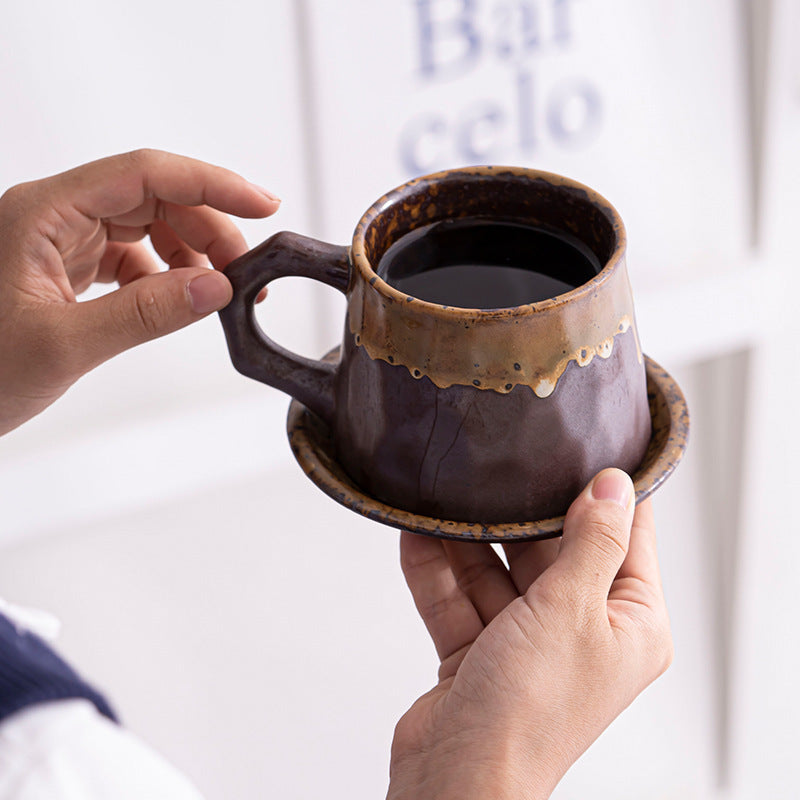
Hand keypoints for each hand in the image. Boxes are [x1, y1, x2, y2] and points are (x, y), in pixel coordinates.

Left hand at [0, 149, 279, 434]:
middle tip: (245, 274)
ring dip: (191, 253)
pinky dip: (165, 276)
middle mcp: (52, 216)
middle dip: (208, 230)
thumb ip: (145, 313)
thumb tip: (216, 289)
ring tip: (218, 292)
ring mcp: (59, 242)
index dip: (210, 183)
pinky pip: (131, 258)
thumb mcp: (63, 346)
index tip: (261, 205)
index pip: (144, 174)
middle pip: (153, 198)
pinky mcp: (66, 270)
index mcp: (41, 213)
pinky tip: (178, 300)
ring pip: (146, 226)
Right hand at [390, 469, 671, 799]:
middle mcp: (580, 631)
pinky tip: (415, 534)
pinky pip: (459, 598)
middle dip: (520, 516)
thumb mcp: (570, 610)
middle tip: (497, 466)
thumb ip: (591, 543)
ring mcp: (527, 642)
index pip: (628, 540)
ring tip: (444, 497)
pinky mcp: (479, 653)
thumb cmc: (527, 714)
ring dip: (467, 542)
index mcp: (627, 624)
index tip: (585, 446)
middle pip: (553, 551)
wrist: (456, 781)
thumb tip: (613, 486)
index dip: (608, 493)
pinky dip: (437, 572)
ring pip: (498, 572)